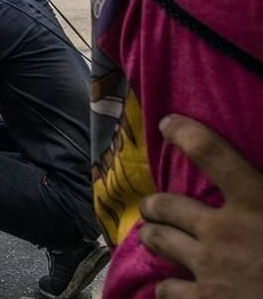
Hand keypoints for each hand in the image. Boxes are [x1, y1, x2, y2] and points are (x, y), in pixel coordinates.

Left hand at [139, 114, 262, 297]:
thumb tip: (257, 182)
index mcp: (257, 203)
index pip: (211, 153)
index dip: (185, 133)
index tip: (168, 124)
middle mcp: (224, 231)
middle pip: (165, 204)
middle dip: (154, 204)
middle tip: (153, 206)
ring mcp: (210, 267)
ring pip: (157, 240)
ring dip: (153, 236)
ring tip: (153, 235)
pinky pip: (165, 289)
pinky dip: (166, 287)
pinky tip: (172, 286)